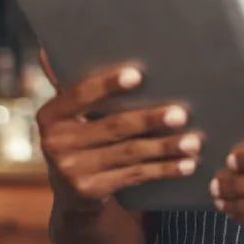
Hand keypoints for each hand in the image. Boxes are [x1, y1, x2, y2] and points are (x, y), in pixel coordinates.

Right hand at [35, 61, 201, 210]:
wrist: (73, 194)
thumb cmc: (81, 138)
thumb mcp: (70, 115)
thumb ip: (71, 87)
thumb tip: (49, 49)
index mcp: (50, 116)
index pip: (80, 95)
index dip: (108, 85)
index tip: (138, 75)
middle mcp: (55, 144)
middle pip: (112, 127)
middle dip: (150, 120)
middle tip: (182, 114)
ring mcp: (72, 171)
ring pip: (129, 154)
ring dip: (165, 147)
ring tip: (194, 141)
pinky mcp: (91, 192)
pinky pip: (135, 176)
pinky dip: (164, 170)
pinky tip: (187, 164)